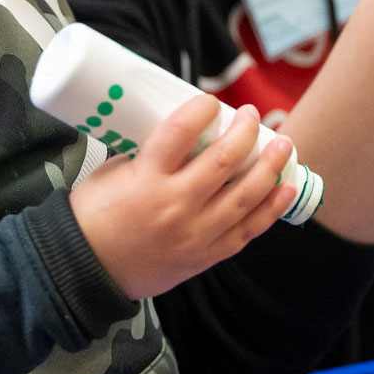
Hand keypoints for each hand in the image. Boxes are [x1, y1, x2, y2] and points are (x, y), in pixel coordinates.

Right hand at [70, 95, 296, 298]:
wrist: (86, 272)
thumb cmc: (94, 217)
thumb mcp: (114, 172)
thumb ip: (149, 153)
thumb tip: (185, 133)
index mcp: (146, 178)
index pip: (181, 131)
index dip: (202, 109)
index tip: (212, 100)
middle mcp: (175, 205)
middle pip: (223, 161)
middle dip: (245, 132)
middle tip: (251, 115)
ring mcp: (194, 233)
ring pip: (245, 195)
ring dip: (270, 166)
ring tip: (285, 145)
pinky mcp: (205, 256)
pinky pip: (247, 230)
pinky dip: (271, 208)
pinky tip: (287, 188)